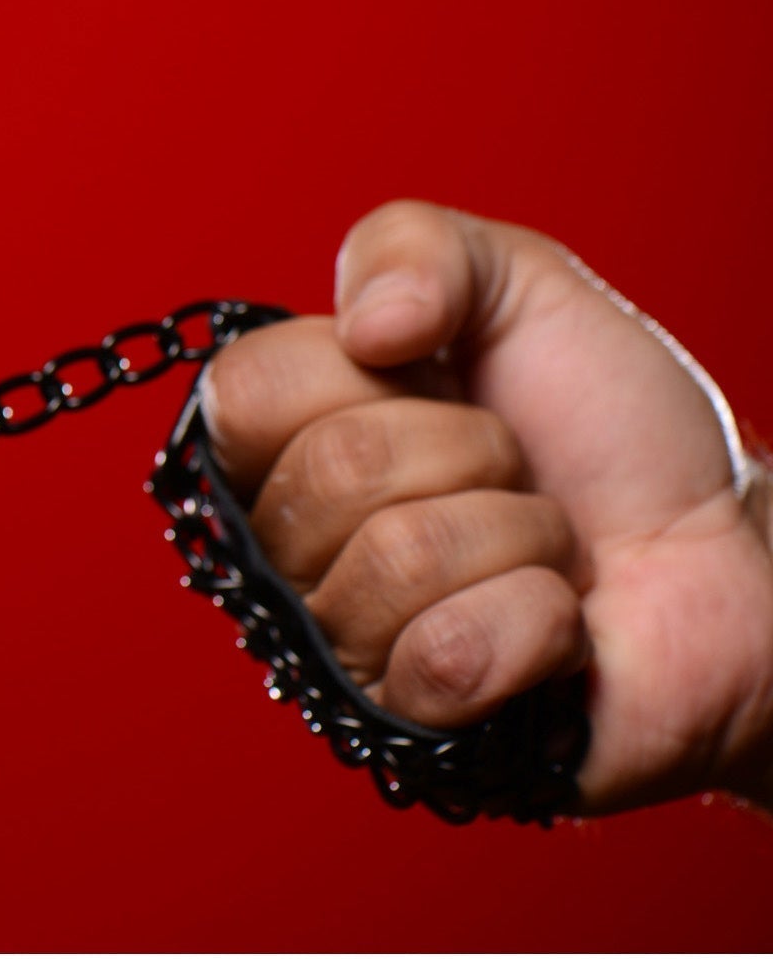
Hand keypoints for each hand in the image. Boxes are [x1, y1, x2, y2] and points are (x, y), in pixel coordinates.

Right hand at [202, 200, 772, 812]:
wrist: (731, 549)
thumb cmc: (611, 432)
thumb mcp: (517, 284)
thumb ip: (414, 244)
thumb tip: (366, 323)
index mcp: (286, 438)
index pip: (245, 391)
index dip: (360, 370)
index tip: (433, 376)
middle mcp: (291, 546)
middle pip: (334, 470)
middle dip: (474, 449)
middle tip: (516, 469)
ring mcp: (348, 644)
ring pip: (398, 559)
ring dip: (519, 535)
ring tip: (544, 547)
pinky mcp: (419, 724)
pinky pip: (447, 651)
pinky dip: (538, 619)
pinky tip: (556, 622)